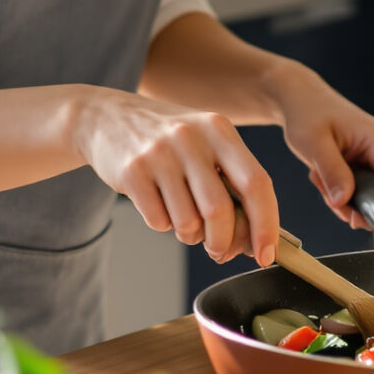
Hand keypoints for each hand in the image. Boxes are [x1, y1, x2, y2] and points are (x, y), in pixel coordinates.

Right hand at [71, 88, 280, 264]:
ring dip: (190, 235)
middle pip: (220, 210)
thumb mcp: (205, 146)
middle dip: (223, 242)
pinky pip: (158, 221)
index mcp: (220, 130)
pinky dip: (163, 224)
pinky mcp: (132, 171)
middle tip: (218, 251)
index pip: (256, 183)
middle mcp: (191, 138)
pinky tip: (157, 202)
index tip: (265, 256)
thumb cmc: (168, 141)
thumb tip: (254, 241)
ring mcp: (159, 153)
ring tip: (182, 217)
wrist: (107, 117)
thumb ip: (232, 185)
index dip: (266, 226)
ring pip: (188, 222)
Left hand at [261, 61, 373, 231]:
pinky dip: (342, 193)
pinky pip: (364, 194)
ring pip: (373, 200)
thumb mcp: (313, 143)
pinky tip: (325, 176)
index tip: (367, 229)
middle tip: (325, 191)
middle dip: (355, 206)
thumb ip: (332, 172)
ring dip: (344, 199)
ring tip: (320, 177)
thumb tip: (345, 202)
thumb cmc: (308, 114)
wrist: (303, 101)